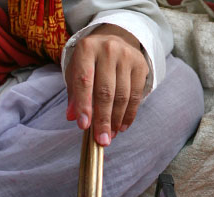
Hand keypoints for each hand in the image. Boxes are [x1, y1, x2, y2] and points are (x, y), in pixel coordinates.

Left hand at [66, 24, 148, 146]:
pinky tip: (122, 126)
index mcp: (86, 49)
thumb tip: (72, 117)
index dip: (84, 105)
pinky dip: (129, 115)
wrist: (115, 39)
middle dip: (103, 119)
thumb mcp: (76, 71)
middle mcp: (108, 50)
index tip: (84, 126)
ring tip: (110, 135)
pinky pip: (136, 96)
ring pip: (122, 96)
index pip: (84, 81)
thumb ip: (74, 93)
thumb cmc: (91, 61)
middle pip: (106, 91)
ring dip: (116, 120)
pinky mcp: (141, 65)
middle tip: (102, 140)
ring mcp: (127, 56)